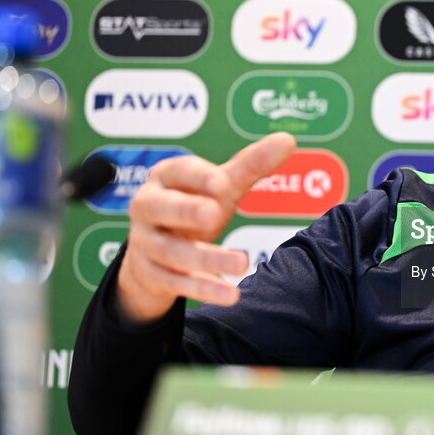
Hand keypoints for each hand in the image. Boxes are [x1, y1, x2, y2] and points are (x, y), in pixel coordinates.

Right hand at [116, 133, 295, 324]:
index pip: (178, 172)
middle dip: (185, 210)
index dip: (198, 177)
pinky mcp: (151, 273)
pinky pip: (176, 282)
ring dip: (206, 259)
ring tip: (242, 264)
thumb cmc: (193, 207)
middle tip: (214, 214)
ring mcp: (145, 242)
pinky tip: (231, 294)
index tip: (222, 183)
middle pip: (158, 207)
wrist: (155, 252)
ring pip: (171, 251)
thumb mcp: (220, 187)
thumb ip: (251, 165)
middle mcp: (147, 206)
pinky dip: (203, 289)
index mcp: (165, 177)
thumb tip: (288, 140)